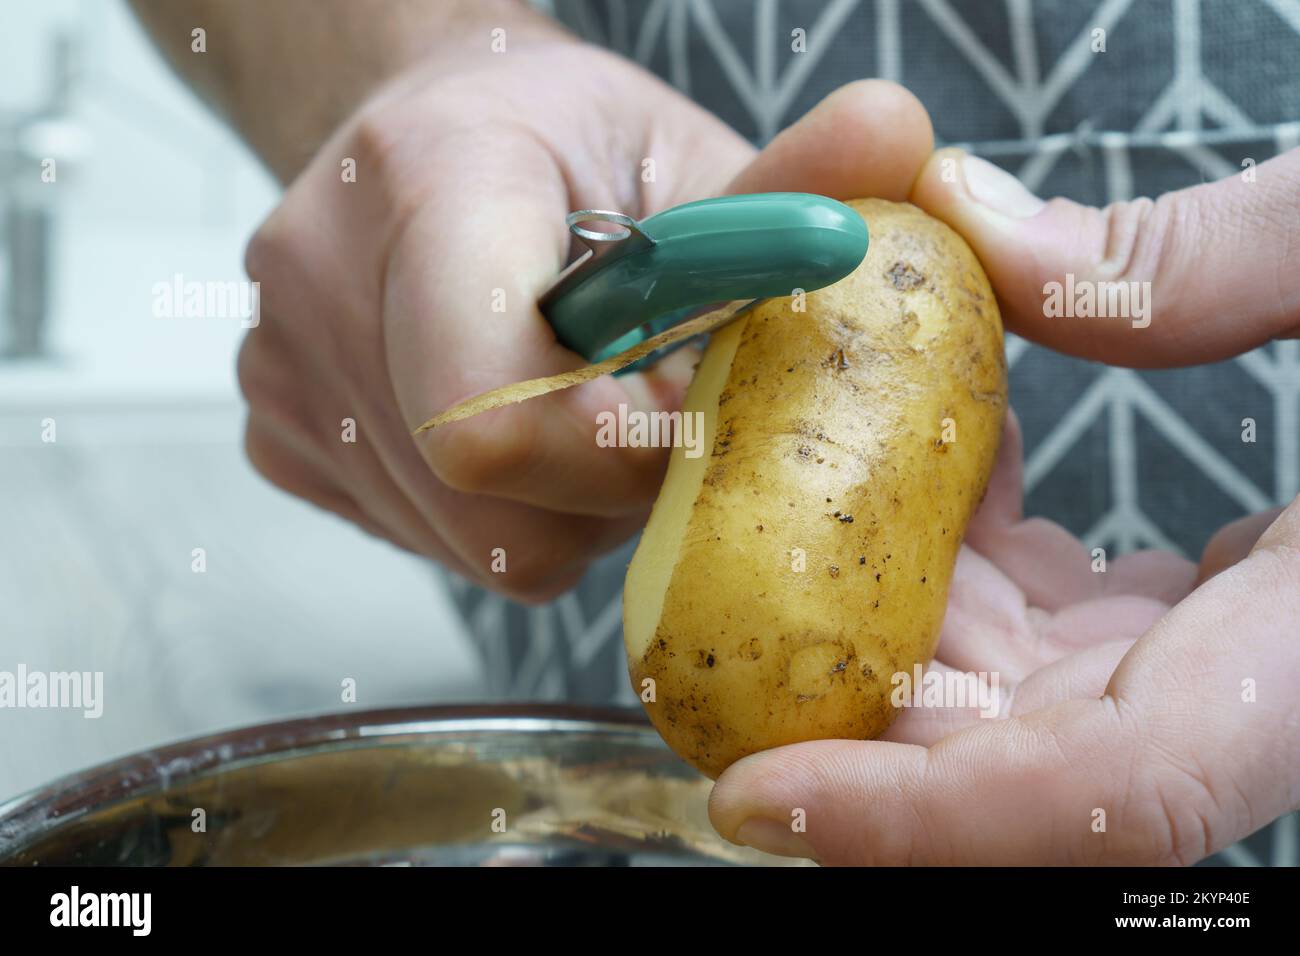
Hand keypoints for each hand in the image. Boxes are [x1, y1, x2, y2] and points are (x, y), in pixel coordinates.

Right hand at [237, 41, 931, 600]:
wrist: (428, 141)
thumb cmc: (563, 145)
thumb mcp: (680, 153)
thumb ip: (787, 180)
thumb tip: (899, 139)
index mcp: (423, 184)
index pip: (494, 407)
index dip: (618, 449)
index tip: (684, 411)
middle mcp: (318, 280)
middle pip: (495, 501)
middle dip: (609, 485)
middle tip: (647, 406)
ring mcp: (283, 371)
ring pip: (475, 541)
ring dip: (569, 504)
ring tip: (584, 402)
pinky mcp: (282, 439)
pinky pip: (435, 541)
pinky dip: (510, 510)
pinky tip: (523, 426)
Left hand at [709, 145, 1299, 864]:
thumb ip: (1205, 263)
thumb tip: (986, 230)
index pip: (1111, 800)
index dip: (924, 822)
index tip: (758, 802)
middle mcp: (1252, 686)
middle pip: (1026, 773)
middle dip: (856, 736)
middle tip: (707, 665)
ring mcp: (1216, 658)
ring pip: (1019, 701)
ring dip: (883, 636)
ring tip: (768, 553)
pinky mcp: (1192, 612)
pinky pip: (1044, 629)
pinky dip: (952, 572)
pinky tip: (903, 482)